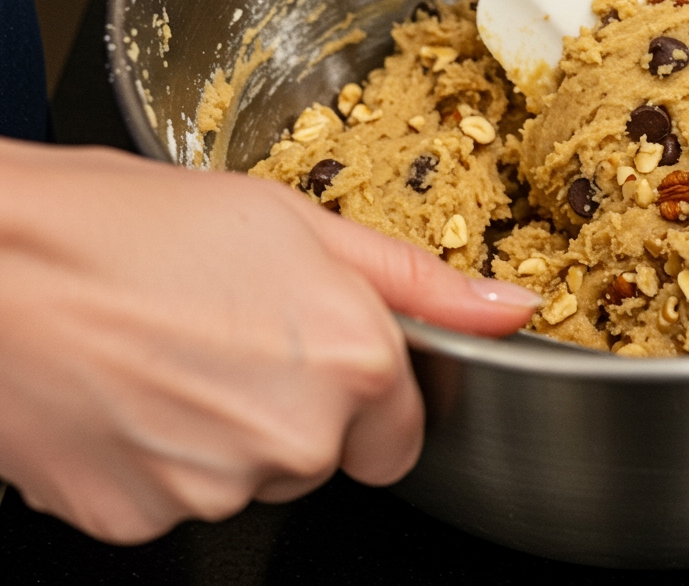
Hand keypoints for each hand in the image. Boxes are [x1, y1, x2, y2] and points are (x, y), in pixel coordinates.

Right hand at [0, 139, 538, 542]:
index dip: (364, 394)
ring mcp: (214, 487)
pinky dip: (156, 460)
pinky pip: (174, 500)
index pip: (402, 434)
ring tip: (165, 354)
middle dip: (290, 407)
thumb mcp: (296, 223)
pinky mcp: (137, 518)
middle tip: (224, 335)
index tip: (317, 356)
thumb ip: (418, 283)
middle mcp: (296, 436)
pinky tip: (125, 394)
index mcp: (353, 362)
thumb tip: (511, 310)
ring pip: (248, 478)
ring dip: (222, 433)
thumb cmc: (127, 223)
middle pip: (323, 454)